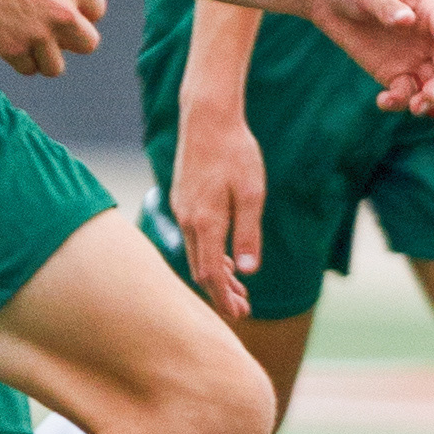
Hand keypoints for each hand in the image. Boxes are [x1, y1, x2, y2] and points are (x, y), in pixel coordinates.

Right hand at [0, 0, 104, 75]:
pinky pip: (28, 70)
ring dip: (42, 57)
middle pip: (88, 45)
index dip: (77, 14)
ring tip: (25, 42)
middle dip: (68, 41)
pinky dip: (18, 61)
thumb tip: (67, 0)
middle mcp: (65, 12)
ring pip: (56, 67)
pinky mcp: (13, 48)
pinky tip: (6, 42)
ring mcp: (39, 33)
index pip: (96, 14)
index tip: (58, 10)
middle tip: (47, 31)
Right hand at [171, 95, 266, 318]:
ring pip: (195, 255)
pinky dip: (208, 255)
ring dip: (215, 275)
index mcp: (205, 222)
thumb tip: (249, 272)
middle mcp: (188, 220)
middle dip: (221, 293)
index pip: (211, 275)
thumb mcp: (252, 193)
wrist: (207, 117)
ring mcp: (182, 210)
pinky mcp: (182, 200)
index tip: (239, 315)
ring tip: (238, 289)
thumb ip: (248, 234)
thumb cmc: (235, 152)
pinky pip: (193, 239)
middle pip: (200, 270)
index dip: (224, 298)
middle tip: (243, 310)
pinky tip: (225, 258)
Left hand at [311, 0, 433, 113]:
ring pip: (432, 84)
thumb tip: (406, 20)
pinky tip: (383, 100)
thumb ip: (386, 5)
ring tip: (412, 107)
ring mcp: (413, 58)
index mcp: (429, 11)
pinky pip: (406, 93)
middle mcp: (428, 38)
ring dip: (428, 99)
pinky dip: (399, 101)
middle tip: (429, 94)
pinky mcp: (395, 74)